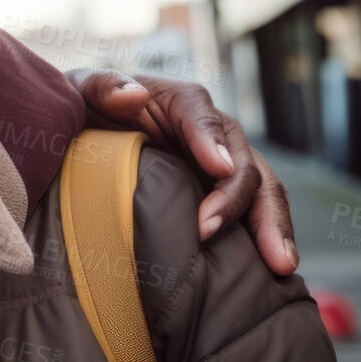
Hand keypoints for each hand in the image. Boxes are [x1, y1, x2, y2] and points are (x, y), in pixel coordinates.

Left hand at [66, 68, 297, 274]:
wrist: (85, 138)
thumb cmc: (85, 110)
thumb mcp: (81, 90)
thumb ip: (101, 87)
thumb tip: (133, 95)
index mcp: (179, 102)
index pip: (201, 115)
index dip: (210, 140)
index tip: (216, 167)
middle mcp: (212, 134)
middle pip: (242, 160)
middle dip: (239, 198)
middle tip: (212, 231)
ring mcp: (221, 168)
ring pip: (260, 191)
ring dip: (271, 226)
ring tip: (279, 264)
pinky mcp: (219, 197)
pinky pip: (251, 217)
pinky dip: (265, 241)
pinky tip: (272, 274)